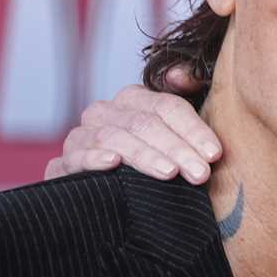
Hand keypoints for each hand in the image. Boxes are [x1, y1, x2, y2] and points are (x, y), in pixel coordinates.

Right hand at [43, 66, 221, 183]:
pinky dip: (93, 158)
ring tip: (170, 173)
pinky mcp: (62, 165)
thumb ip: (187, 95)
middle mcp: (105, 112)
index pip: (167, 106)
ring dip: (145, 156)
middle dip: (177, 149)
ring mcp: (81, 136)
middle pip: (145, 123)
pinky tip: (113, 164)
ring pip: (115, 138)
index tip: (214, 154)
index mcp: (135, 99)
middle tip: (201, 173)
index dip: (193, 129)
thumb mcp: (178, 133)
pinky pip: (75, 157)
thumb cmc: (158, 162)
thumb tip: (181, 75)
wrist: (112, 201)